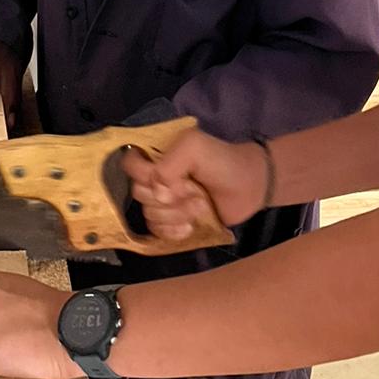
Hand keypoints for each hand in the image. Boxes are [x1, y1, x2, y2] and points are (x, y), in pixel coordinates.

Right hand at [122, 129, 268, 240]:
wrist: (249, 186)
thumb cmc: (222, 161)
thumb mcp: (194, 147)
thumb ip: (168, 164)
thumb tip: (159, 194)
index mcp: (156, 155)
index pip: (129, 164)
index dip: (145, 175)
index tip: (168, 178)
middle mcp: (155, 178)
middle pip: (138, 193)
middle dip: (167, 197)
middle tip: (193, 192)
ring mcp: (164, 202)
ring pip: (148, 215)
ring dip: (175, 214)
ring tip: (199, 206)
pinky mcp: (172, 223)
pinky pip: (157, 232)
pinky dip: (173, 231)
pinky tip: (191, 226)